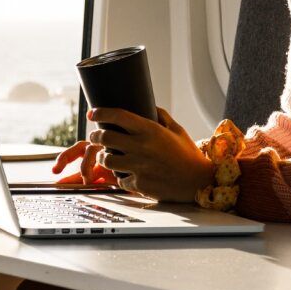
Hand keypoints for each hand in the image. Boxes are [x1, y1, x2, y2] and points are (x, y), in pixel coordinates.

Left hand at [56, 106, 213, 202]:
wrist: (198, 181)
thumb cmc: (188, 154)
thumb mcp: (177, 130)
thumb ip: (161, 116)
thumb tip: (149, 106)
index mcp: (151, 130)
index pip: (119, 116)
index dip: (102, 113)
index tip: (92, 113)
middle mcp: (142, 147)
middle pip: (106, 137)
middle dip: (96, 136)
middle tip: (95, 136)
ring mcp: (139, 166)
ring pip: (107, 159)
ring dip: (103, 157)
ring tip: (106, 155)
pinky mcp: (139, 184)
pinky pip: (120, 179)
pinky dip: (121, 176)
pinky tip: (125, 173)